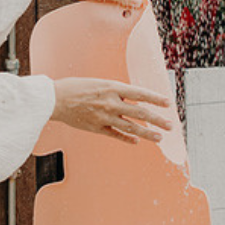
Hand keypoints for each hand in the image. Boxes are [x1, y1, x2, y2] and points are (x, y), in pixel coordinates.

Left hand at [43, 0, 145, 9]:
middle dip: (128, 6)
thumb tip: (139, 2)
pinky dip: (113, 7)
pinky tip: (109, 11)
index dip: (138, 4)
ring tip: (114, 14)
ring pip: (124, 0)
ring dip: (120, 7)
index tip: (135, 16)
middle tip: (123, 17)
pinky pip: (115, 1)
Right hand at [52, 76, 172, 144]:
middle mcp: (110, 103)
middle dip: (157, 120)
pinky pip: (116, 135)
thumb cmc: (74, 87)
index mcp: (111, 88)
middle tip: (170, 125)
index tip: (168, 103)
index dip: (155, 98)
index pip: (140, 93)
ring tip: (159, 137)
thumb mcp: (97, 82)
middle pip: (140, 113)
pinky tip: (136, 141)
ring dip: (147, 133)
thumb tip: (132, 98)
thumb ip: (115, 91)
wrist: (54, 99)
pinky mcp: (96, 128)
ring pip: (131, 127)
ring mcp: (104, 117)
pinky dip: (127, 139)